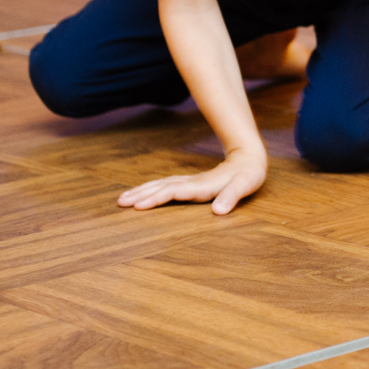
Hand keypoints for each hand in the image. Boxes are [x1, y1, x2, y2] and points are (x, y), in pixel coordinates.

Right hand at [116, 147, 267, 215]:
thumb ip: (232, 197)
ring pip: (160, 185)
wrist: (248, 157)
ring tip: (122, 198)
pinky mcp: (190, 183)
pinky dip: (150, 189)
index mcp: (202, 185)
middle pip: (161, 187)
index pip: (174, 192)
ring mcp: (189, 181)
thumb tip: (219, 211)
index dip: (156, 198)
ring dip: (141, 191)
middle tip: (119, 203)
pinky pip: (165, 186)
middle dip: (140, 194)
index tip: (138, 206)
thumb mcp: (245, 185)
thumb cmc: (248, 174)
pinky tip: (142, 194)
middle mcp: (192, 182)